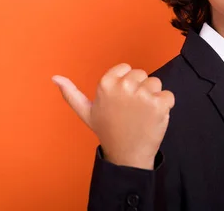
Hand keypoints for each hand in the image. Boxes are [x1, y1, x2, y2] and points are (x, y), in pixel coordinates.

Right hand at [52, 63, 174, 169]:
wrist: (126, 155)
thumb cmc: (107, 131)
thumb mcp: (86, 112)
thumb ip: (71, 93)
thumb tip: (54, 77)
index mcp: (106, 84)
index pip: (126, 68)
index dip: (126, 84)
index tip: (121, 101)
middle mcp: (123, 86)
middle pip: (142, 75)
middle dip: (140, 89)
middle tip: (131, 110)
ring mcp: (142, 95)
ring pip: (156, 83)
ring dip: (153, 98)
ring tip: (142, 114)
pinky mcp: (159, 104)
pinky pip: (169, 95)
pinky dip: (165, 107)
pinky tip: (153, 119)